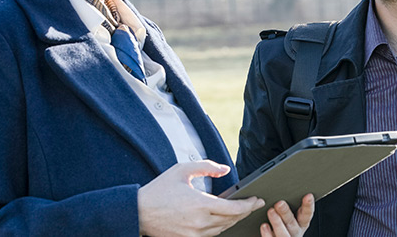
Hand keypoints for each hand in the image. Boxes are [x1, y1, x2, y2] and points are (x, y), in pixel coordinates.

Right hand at [138, 161, 264, 236]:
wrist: (138, 211)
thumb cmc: (159, 190)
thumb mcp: (182, 170)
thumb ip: (207, 167)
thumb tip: (225, 170)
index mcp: (200, 204)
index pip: (234, 208)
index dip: (249, 205)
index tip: (258, 200)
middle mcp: (199, 222)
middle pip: (231, 220)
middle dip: (245, 212)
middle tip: (254, 204)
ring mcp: (194, 234)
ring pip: (223, 229)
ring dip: (234, 220)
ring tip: (241, 210)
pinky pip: (211, 235)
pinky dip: (220, 227)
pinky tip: (224, 220)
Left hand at [260, 193, 313, 236]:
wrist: (278, 236)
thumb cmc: (284, 224)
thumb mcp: (290, 215)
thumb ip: (288, 205)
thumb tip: (282, 188)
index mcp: (301, 223)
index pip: (307, 214)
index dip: (308, 205)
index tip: (308, 196)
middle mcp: (295, 232)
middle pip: (292, 223)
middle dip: (286, 213)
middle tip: (279, 203)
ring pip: (283, 233)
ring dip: (277, 222)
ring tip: (271, 212)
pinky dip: (268, 234)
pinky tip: (264, 226)